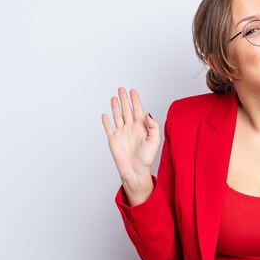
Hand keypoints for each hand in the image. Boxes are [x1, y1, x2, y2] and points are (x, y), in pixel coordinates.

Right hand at [101, 87, 159, 201]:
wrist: (135, 171)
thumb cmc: (146, 158)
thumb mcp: (155, 141)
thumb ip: (153, 126)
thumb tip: (148, 114)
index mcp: (141, 128)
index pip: (138, 110)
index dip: (136, 100)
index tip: (133, 91)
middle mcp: (131, 128)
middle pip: (127, 110)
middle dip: (125, 99)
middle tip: (122, 88)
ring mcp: (122, 133)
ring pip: (118, 116)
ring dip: (116, 106)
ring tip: (114, 97)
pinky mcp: (113, 140)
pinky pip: (109, 128)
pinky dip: (106, 121)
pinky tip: (105, 114)